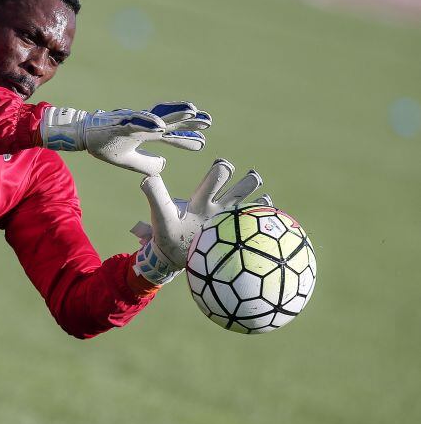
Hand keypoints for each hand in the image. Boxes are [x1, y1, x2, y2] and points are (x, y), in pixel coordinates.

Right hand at [40, 102, 210, 175]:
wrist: (83, 136)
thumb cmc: (105, 145)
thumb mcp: (129, 160)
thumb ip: (147, 163)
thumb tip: (164, 164)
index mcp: (146, 133)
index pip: (170, 135)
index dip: (185, 138)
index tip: (203, 142)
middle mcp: (143, 125)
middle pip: (170, 121)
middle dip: (189, 121)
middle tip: (209, 120)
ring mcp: (132, 122)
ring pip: (157, 116)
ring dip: (174, 114)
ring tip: (192, 111)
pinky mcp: (120, 123)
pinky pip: (135, 122)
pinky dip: (148, 123)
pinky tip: (161, 126)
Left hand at [131, 159, 271, 285]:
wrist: (170, 257)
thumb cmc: (165, 233)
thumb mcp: (161, 214)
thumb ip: (155, 195)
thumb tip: (147, 177)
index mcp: (202, 199)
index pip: (215, 179)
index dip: (221, 171)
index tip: (225, 166)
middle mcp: (218, 208)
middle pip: (238, 189)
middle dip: (247, 182)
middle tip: (253, 178)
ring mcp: (227, 224)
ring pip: (249, 208)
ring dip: (259, 203)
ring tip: (267, 200)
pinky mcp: (232, 239)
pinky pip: (252, 230)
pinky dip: (265, 225)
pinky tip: (277, 226)